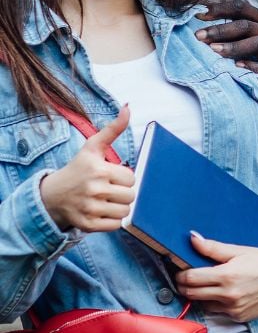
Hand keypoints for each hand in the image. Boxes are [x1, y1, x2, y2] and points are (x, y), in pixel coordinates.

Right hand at [39, 105, 135, 232]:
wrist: (52, 195)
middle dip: (123, 193)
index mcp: (98, 170)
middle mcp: (94, 189)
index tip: (110, 176)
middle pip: (131, 196)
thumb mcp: (93, 147)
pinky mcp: (87, 224)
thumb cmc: (79, 168)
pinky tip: (100, 211)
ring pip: (125, 212)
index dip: (123, 177)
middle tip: (108, 189)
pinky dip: (111, 221)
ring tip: (105, 200)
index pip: (131, 178)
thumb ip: (113, 129)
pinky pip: (115, 226)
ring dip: (119, 207)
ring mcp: (89, 208)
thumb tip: (128, 106)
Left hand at [175, 233, 257, 322]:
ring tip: (209, 285)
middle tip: (187, 278)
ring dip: (200, 296)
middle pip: (191, 294)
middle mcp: (229, 295)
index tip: (181, 270)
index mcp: (227, 275)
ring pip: (202, 304)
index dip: (181, 274)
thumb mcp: (239, 250)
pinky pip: (218, 312)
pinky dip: (216, 303)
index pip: (190, 278)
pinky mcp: (239, 317)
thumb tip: (192, 239)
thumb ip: (212, 248)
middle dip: (184, 285)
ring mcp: (234, 308)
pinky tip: (225, 293)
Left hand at [196, 0, 257, 98]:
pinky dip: (253, 67)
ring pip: (257, 43)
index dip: (220, 9)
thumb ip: (247, 28)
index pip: (242, 8)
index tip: (198, 14)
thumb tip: (212, 24)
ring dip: (234, 46)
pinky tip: (238, 68)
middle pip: (246, 25)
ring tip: (213, 51)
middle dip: (220, 30)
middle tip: (198, 36)